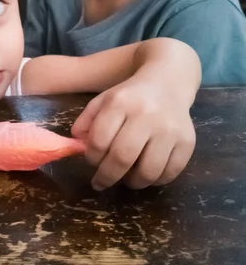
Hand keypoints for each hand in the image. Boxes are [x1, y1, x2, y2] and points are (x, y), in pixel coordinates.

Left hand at [71, 77, 195, 189]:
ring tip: (125, 179)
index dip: (91, 157)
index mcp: (120, 102)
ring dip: (132, 182)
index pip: (99, 139)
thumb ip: (86, 121)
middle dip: (107, 176)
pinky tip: (146, 173)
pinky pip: (169, 173)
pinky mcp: (187, 141)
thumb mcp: (104, 100)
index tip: (91, 162)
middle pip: (123, 157)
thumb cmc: (130, 97)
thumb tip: (77, 145)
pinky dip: (155, 181)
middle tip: (101, 182)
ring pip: (148, 171)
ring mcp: (170, 129)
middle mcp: (146, 114)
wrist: (168, 82)